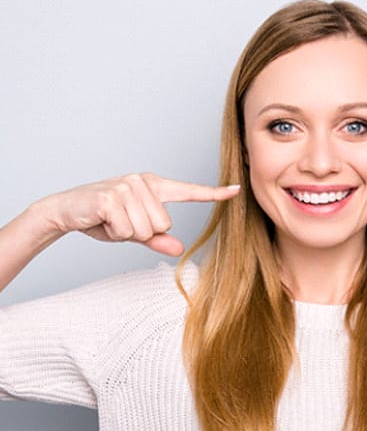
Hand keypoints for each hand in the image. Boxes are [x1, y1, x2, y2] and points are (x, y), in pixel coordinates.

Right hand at [39, 173, 239, 255]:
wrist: (66, 210)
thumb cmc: (103, 218)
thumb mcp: (135, 231)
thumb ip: (158, 239)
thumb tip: (180, 249)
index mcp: (154, 186)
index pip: (189, 192)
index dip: (214, 194)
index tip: (236, 190)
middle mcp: (143, 182)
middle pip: (165, 224)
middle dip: (142, 232)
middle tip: (121, 222)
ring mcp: (127, 186)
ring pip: (147, 229)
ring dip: (127, 232)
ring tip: (111, 220)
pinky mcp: (112, 197)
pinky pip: (127, 229)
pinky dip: (114, 232)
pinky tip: (103, 220)